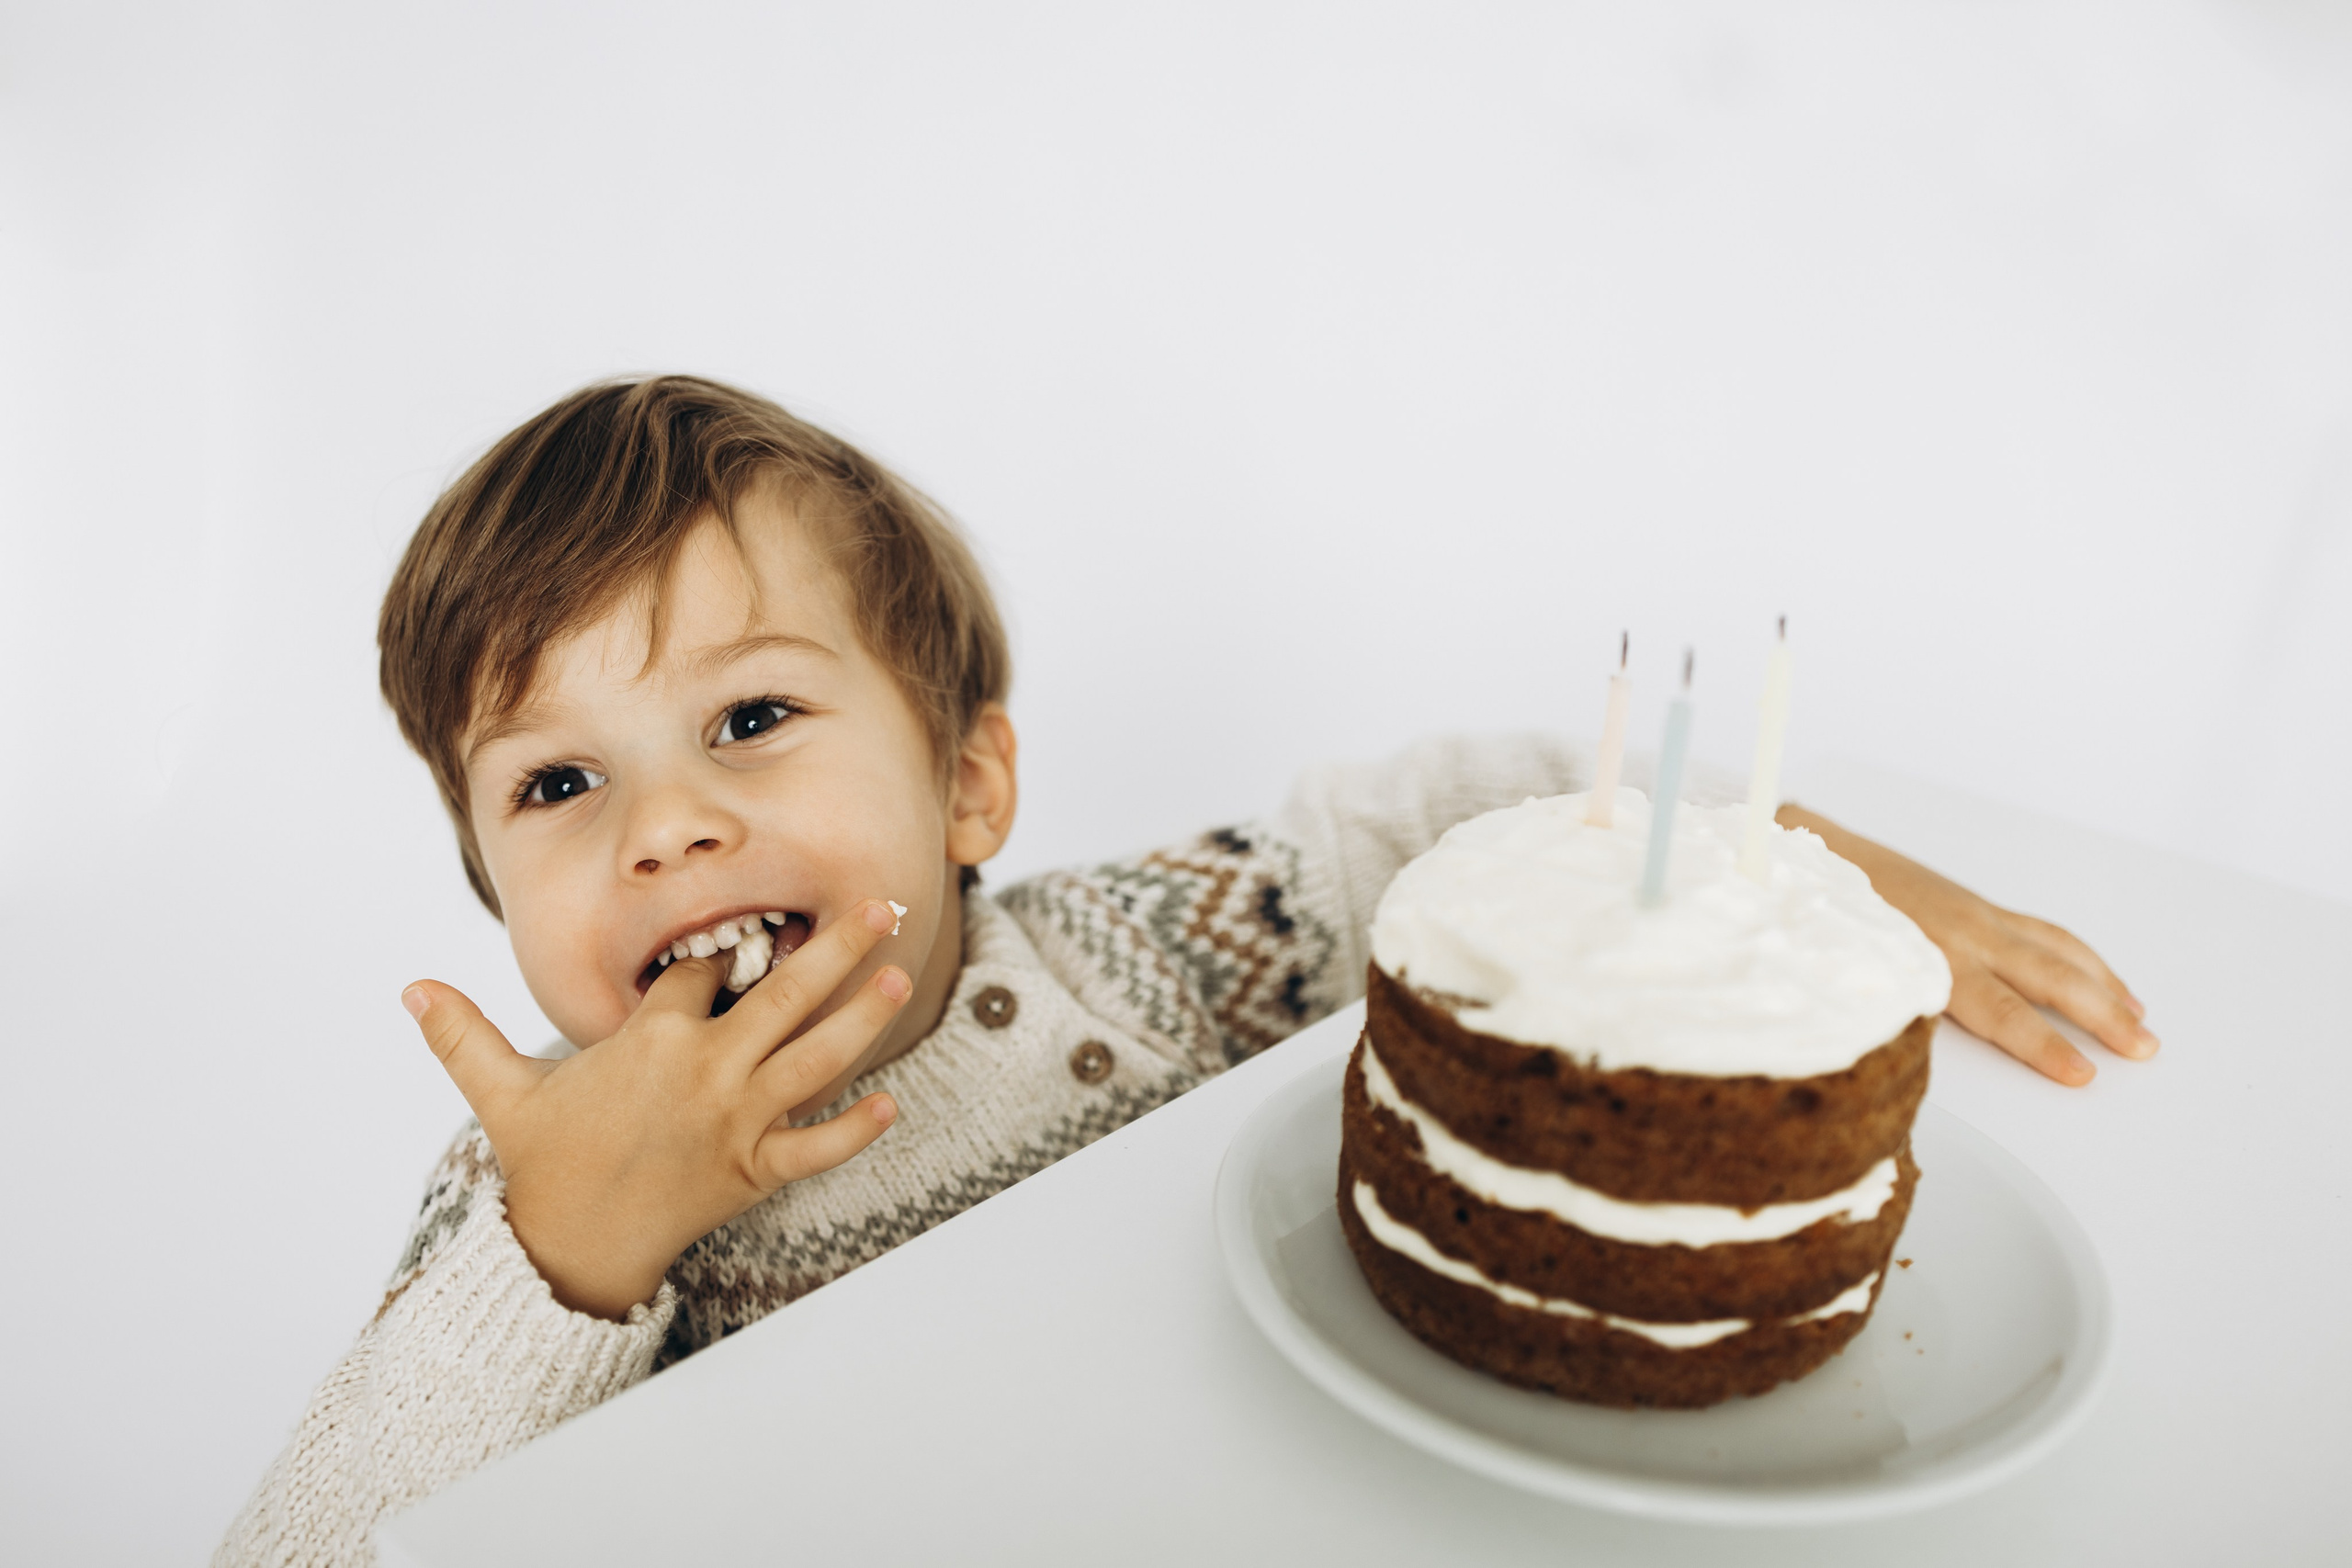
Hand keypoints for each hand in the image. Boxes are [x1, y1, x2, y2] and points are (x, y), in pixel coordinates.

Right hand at [401, 898, 908, 1317]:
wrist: (570, 1248)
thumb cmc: (545, 1163)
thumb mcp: (501, 1093)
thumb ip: (464, 1034)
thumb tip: (409, 988)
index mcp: (651, 1040)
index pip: (702, 971)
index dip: (725, 946)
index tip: (755, 923)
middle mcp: (705, 1072)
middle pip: (782, 994)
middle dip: (837, 947)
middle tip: (880, 907)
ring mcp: (737, 1121)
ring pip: (815, 1059)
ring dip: (864, 1017)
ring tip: (899, 976)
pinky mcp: (755, 1170)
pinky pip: (817, 1146)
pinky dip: (855, 1128)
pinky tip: (889, 1104)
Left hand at [1778, 806, 2157, 1086]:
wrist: (1822, 854)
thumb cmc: (1833, 921)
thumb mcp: (1859, 975)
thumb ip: (1902, 1013)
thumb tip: (1918, 1063)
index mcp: (1936, 958)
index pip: (2003, 1012)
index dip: (2044, 1045)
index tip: (2082, 1073)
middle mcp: (1968, 936)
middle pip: (2051, 979)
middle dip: (2102, 1016)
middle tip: (2144, 1048)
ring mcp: (1980, 917)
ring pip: (2059, 951)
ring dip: (2104, 986)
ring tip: (2139, 1019)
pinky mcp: (1981, 906)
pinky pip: (2044, 933)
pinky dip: (2081, 958)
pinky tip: (2102, 978)